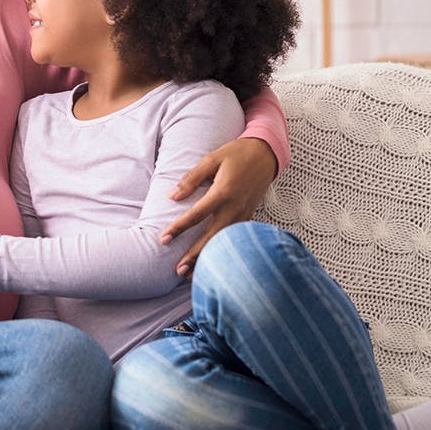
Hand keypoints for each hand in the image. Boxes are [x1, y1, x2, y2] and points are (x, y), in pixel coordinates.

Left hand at [161, 137, 276, 277]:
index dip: (179, 228)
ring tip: (191, 274)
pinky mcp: (249, 216)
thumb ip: (192, 178)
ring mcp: (244, 214)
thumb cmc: (236, 155)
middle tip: (178, 270)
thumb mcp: (212, 159)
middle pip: (212, 236)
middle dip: (195, 255)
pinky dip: (222, 251)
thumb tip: (172, 195)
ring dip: (208, 258)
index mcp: (223, 192)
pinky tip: (212, 261)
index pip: (197, 214)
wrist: (266, 155)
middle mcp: (235, 207)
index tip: (164, 239)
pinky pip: (234, 239)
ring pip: (224, 242)